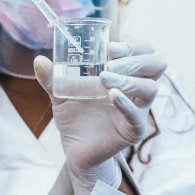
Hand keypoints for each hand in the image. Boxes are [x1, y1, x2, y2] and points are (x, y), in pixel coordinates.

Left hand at [34, 42, 166, 194]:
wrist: (74, 148)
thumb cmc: (74, 116)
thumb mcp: (61, 93)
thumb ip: (51, 78)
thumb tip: (39, 60)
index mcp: (125, 74)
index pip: (144, 52)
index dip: (133, 46)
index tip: (110, 47)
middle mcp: (136, 90)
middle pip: (156, 65)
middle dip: (135, 59)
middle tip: (110, 61)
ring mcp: (138, 110)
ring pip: (150, 88)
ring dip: (129, 79)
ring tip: (104, 78)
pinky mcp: (133, 130)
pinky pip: (137, 116)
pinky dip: (126, 104)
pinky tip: (112, 95)